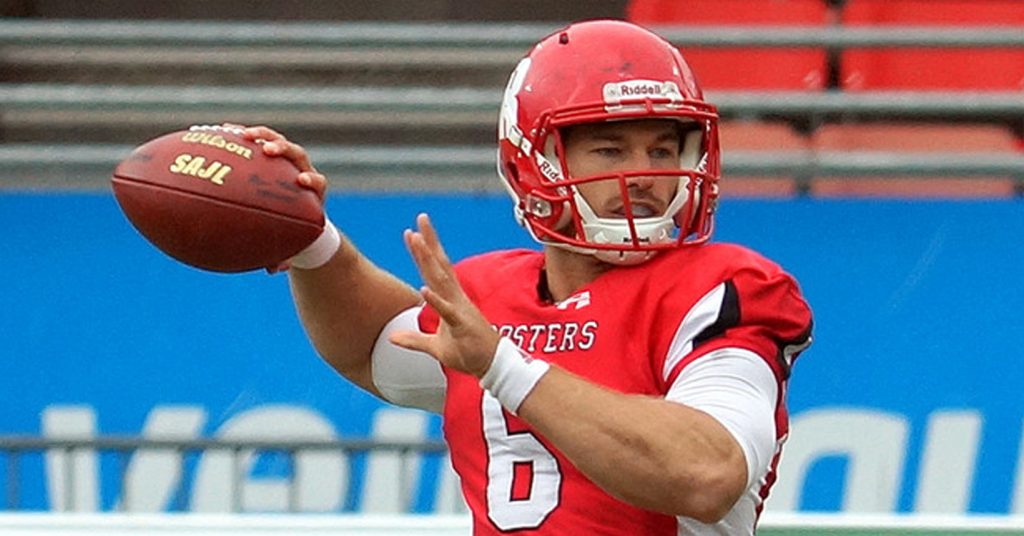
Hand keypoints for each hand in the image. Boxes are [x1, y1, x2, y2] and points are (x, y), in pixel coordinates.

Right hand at [229, 124, 329, 272]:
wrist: (294, 210)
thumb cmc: (292, 230)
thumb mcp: (289, 243)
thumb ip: (283, 255)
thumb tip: (272, 270)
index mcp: (312, 192)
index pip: (317, 182)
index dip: (312, 181)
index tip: (302, 182)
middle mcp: (300, 169)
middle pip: (296, 153)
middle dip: (282, 148)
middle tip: (268, 149)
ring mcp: (284, 158)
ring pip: (274, 139)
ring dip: (259, 135)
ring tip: (240, 134)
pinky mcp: (267, 151)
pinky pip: (252, 139)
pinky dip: (236, 135)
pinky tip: (212, 132)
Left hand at [389, 214, 500, 377]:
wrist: (491, 366)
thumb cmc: (467, 353)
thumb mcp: (435, 347)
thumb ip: (413, 340)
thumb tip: (391, 338)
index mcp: (450, 299)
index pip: (435, 270)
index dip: (423, 252)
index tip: (412, 233)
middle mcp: (456, 298)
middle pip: (440, 265)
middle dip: (429, 243)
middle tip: (420, 219)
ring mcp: (459, 309)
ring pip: (442, 280)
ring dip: (429, 261)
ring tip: (418, 242)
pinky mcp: (462, 324)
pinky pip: (447, 310)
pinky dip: (435, 299)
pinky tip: (424, 287)